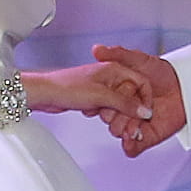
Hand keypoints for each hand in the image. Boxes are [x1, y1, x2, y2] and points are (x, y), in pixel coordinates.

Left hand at [26, 56, 163, 149]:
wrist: (45, 93)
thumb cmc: (67, 87)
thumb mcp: (102, 97)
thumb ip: (125, 104)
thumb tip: (143, 111)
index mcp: (116, 68)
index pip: (142, 83)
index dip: (145, 99)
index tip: (145, 114)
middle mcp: (110, 75)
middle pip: (132, 94)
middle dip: (130, 110)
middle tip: (126, 122)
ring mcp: (102, 86)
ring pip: (119, 103)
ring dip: (116, 113)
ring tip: (106, 117)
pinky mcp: (93, 96)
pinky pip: (107, 107)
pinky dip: (105, 113)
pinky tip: (94, 114)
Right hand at [89, 43, 184, 154]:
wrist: (185, 86)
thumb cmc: (162, 72)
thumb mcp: (139, 59)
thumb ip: (118, 54)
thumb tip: (97, 50)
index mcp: (117, 94)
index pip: (101, 103)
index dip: (104, 102)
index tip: (111, 97)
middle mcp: (123, 110)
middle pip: (109, 120)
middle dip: (117, 114)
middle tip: (130, 105)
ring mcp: (133, 124)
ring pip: (119, 133)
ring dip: (125, 128)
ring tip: (136, 120)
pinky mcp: (145, 137)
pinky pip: (132, 149)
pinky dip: (130, 146)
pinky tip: (134, 135)